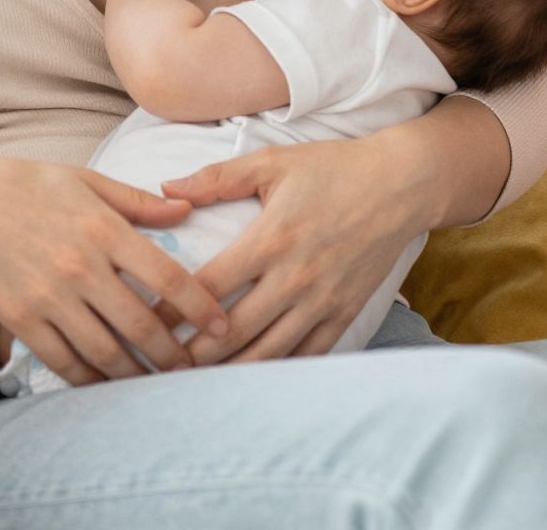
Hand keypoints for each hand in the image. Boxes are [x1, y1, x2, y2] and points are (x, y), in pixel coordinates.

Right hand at [0, 150, 229, 386]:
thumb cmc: (25, 183)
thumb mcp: (86, 180)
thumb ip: (137, 202)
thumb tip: (185, 213)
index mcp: (104, 228)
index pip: (167, 276)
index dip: (201, 306)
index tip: (222, 326)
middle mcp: (80, 266)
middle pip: (141, 323)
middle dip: (175, 353)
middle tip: (197, 368)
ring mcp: (48, 296)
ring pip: (105, 351)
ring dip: (137, 374)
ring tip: (159, 384)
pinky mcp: (20, 319)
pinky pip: (63, 361)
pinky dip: (91, 379)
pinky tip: (109, 385)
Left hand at [155, 133, 434, 364]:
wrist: (401, 184)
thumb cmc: (334, 168)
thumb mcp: (274, 163)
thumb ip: (218, 178)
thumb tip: (166, 188)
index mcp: (271, 238)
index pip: (210, 287)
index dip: (173, 310)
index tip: (145, 322)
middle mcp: (295, 277)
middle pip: (233, 331)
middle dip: (192, 354)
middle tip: (160, 364)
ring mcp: (322, 301)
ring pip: (267, 352)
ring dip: (228, 371)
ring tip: (194, 383)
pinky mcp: (345, 313)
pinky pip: (306, 356)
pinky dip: (276, 371)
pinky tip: (249, 381)